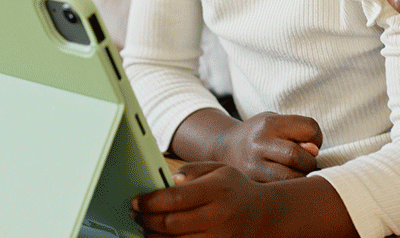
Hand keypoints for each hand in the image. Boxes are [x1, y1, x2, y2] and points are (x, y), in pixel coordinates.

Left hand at [131, 162, 290, 236]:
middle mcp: (217, 217)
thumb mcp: (217, 169)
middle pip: (170, 223)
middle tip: (134, 213)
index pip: (175, 198)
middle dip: (146, 219)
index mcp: (215, 191)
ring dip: (153, 235)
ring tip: (143, 225)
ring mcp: (218, 237)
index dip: (150, 201)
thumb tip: (169, 181)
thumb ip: (190, 171)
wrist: (265, 215)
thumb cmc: (235, 189)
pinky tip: (159, 237)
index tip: (136, 200)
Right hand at [208, 112, 320, 181]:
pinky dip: (289, 188)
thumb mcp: (277, 123)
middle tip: (304, 162)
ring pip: (290, 178)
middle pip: (297, 156)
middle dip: (309, 162)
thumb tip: (314, 152)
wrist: (225, 148)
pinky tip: (286, 181)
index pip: (309, 128)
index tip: (310, 143)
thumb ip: (300, 135)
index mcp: (269, 123)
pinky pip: (280, 190)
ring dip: (301, 177)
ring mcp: (252, 166)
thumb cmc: (260, 135)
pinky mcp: (252, 184)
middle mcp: (258, 144)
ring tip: (295, 172)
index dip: (316, 137)